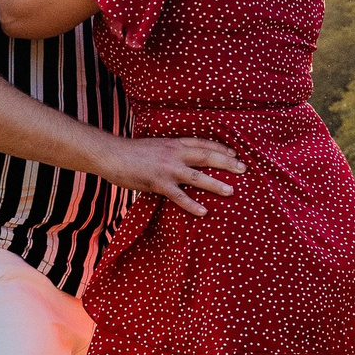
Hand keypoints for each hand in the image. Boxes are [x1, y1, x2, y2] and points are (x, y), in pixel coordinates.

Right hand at [104, 137, 244, 214]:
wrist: (111, 154)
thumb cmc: (132, 152)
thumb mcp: (156, 146)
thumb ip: (171, 152)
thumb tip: (184, 160)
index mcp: (174, 143)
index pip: (203, 143)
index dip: (220, 147)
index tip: (235, 152)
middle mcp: (174, 153)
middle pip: (207, 156)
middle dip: (227, 162)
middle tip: (244, 169)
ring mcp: (167, 168)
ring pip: (197, 176)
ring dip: (216, 184)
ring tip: (231, 191)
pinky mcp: (158, 182)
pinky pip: (179, 195)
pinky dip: (192, 204)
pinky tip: (204, 212)